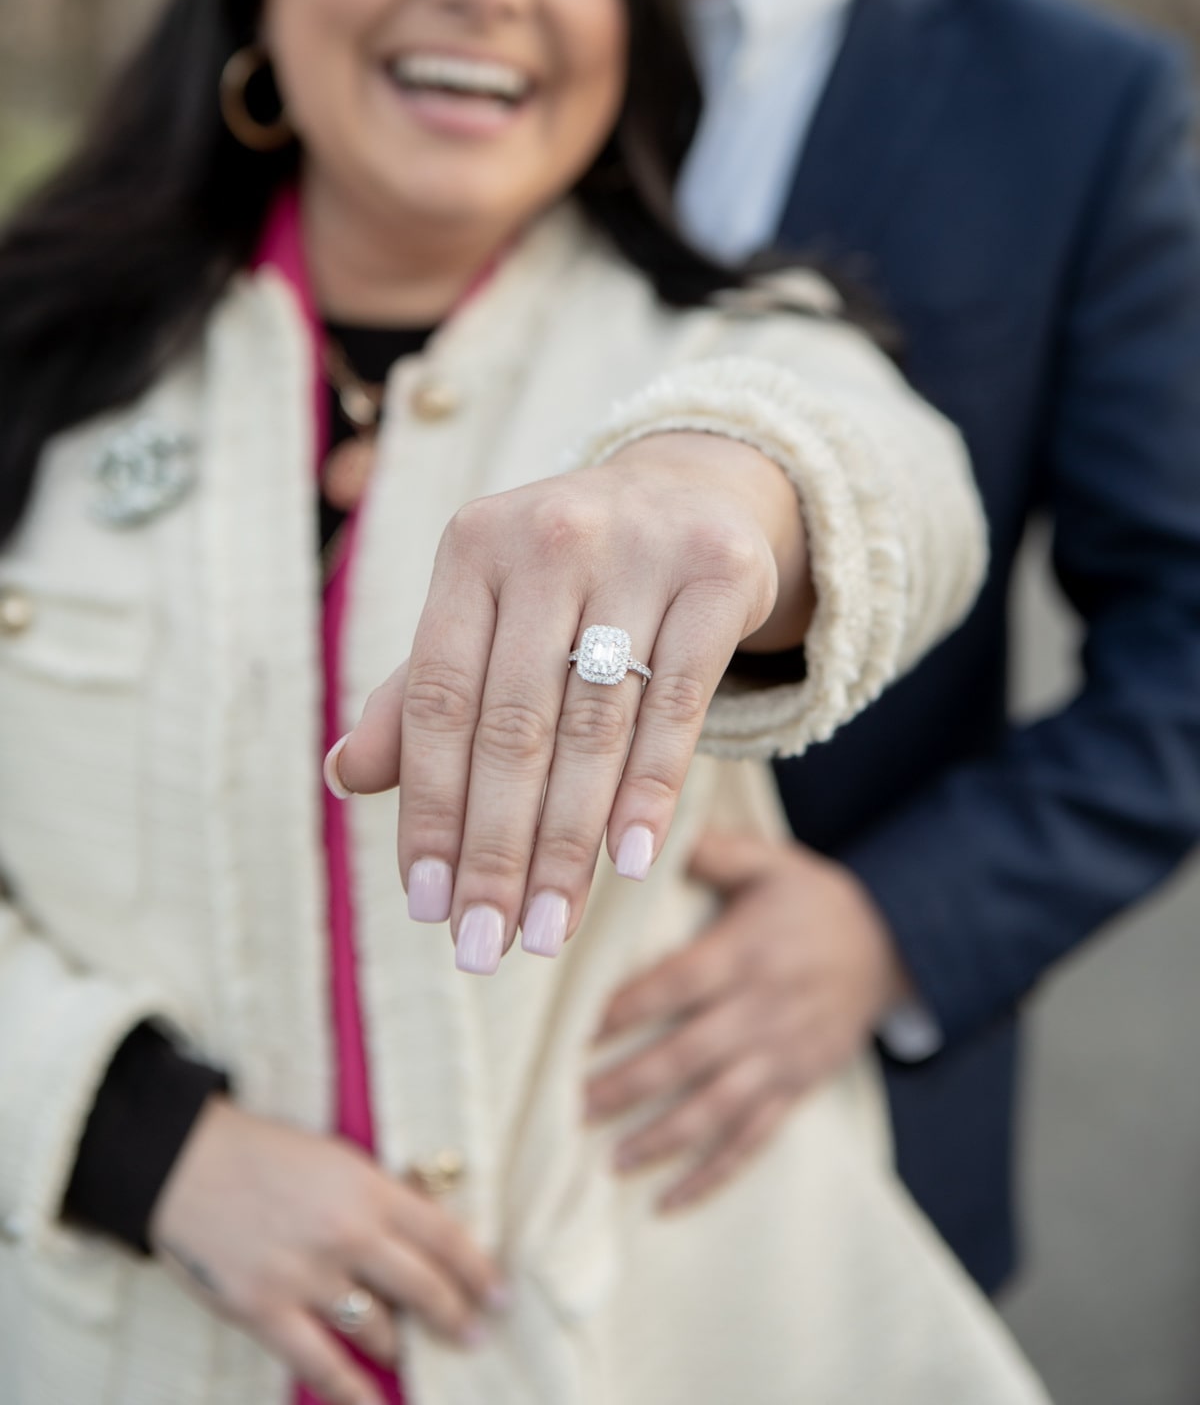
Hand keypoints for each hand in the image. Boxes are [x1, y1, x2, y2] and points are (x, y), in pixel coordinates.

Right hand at [149, 1099, 506, 1404]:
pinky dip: (351, 1391)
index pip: (444, 1236)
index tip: (500, 1296)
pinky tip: (372, 1404)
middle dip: (454, 1316)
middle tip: (473, 1336)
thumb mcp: (335, 1157)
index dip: (479, 1271)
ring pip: (377, 1328)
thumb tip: (421, 1230)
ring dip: (398, 1346)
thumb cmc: (262, 1153)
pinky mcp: (265, 1310)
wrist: (185, 1161)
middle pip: (422, 1287)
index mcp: (369, 1189)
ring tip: (407, 1354)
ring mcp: (307, 1277)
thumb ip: (377, 1196)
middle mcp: (348, 1234)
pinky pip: (321, 1364)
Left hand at [334, 433, 813, 975]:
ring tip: (547, 930)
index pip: (440, 699)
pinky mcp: (718, 570)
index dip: (427, 806)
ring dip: (568, 844)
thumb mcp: (488, 617)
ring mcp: (640, 548)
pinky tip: (627, 864)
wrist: (690, 495)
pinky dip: (651, 791)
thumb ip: (422, 696)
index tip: (425, 903)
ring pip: (595, 725)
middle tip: (484, 945)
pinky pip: (678, 703)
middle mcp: (550, 536)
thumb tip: (343, 776)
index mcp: (472, 547)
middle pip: (514, 724)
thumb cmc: (566, 580)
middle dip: (496, 849)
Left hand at [585, 830, 910, 1211]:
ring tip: (607, 1160)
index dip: (626, 1008)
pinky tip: (667, 1202)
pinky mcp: (797, 1088)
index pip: (678, 984)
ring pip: (716, 1108)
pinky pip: (753, 1139)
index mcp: (748, 953)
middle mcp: (764, 1010)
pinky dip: (712, 1175)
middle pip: (687, 1055)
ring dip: (660, 1138)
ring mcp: (783, 1056)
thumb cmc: (812, 900)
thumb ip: (711, 850)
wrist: (894, 945)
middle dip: (626, 1084)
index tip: (574, 1029)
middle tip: (568, 1105)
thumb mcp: (770, 861)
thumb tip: (646, 834)